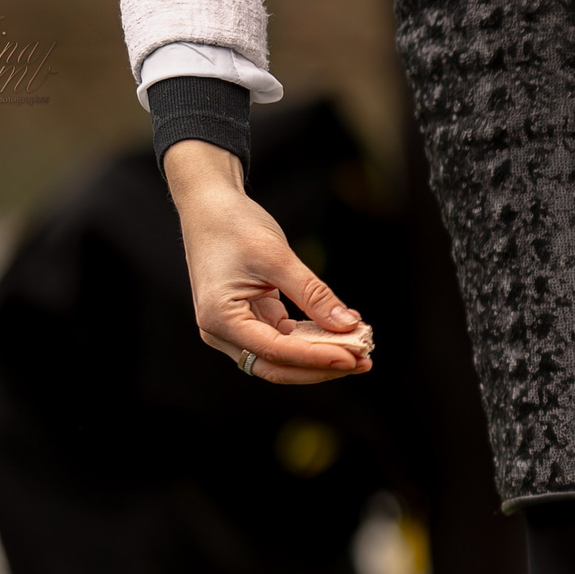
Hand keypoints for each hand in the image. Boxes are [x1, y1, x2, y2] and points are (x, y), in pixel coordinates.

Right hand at [162, 140, 371, 384]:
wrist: (209, 206)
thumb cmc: (234, 225)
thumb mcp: (277, 256)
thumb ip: (312, 294)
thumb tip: (348, 325)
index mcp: (219, 317)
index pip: (274, 351)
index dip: (316, 358)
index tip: (353, 357)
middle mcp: (220, 331)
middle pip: (276, 367)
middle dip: (321, 367)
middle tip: (364, 362)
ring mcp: (233, 329)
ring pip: (281, 360)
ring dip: (320, 358)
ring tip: (361, 353)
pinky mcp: (248, 321)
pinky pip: (283, 342)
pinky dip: (312, 340)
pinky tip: (343, 333)